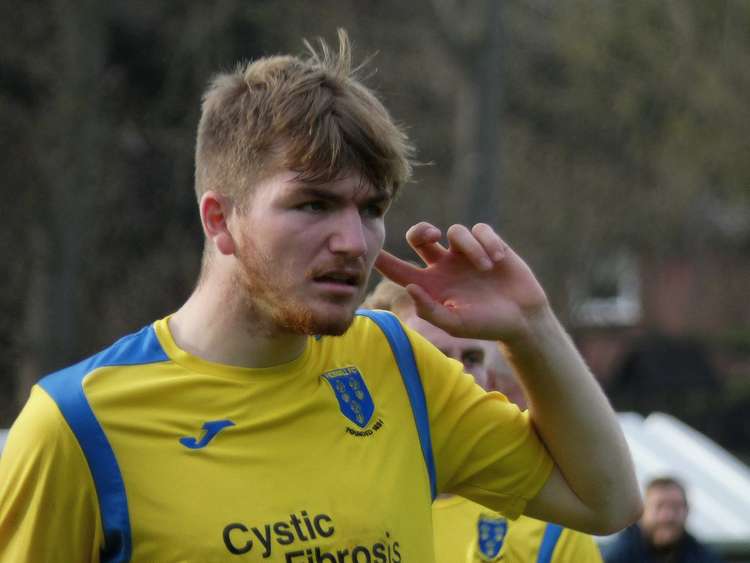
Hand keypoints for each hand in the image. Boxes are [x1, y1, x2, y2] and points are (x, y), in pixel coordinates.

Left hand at [376, 222, 548, 341]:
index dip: (383, 260)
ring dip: (470, 247)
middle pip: (419, 237)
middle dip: (420, 230)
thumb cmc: (485, 325)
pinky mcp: (489, 244)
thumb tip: (409, 287)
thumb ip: (430, 309)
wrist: (521, 319)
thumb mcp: (454, 323)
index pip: (398, 270)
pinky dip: (487, 242)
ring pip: (455, 231)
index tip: (368, 249)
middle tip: (431, 236)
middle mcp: (443, 265)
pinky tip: (497, 260)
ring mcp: (465, 254)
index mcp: (430, 284)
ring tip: (486, 268)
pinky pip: (480, 229)